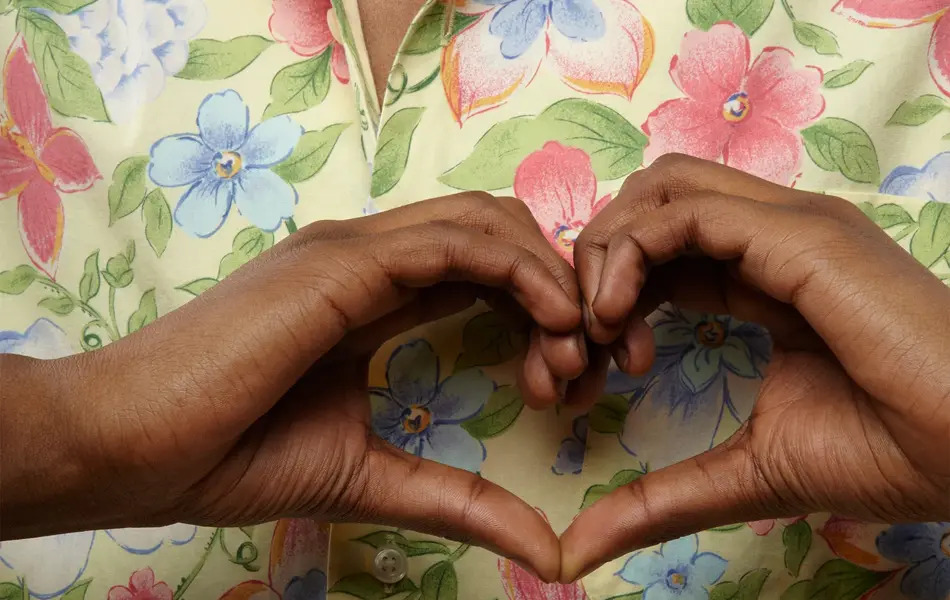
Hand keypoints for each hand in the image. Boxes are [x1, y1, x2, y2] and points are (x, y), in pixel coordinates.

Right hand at [0, 193, 590, 580]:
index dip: (540, 311)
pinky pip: (456, 242)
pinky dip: (519, 272)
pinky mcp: (342, 261)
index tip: (567, 382)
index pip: (483, 270)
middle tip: (585, 365)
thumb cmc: (228, 456)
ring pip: (486, 224)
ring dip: (549, 280)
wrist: (130, 448)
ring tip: (575, 351)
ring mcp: (354, 250)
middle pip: (497, 234)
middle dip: (557, 289)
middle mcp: (368, 257)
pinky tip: (552, 325)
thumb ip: (460, 500)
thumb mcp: (370, 477)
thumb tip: (548, 547)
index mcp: (372, 294)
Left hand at [559, 155, 949, 580]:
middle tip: (577, 348)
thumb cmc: (886, 455)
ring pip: (659, 192)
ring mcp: (788, 226)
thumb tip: (575, 547)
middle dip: (592, 267)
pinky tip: (616, 318)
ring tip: (597, 331)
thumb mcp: (744, 471)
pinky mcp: (799, 233)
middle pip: (648, 206)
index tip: (586, 372)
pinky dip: (632, 253)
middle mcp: (771, 236)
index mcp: (764, 273)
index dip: (605, 299)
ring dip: (605, 254)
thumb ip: (658, 496)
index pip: (656, 252)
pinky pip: (685, 210)